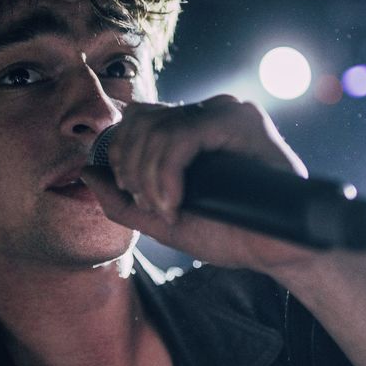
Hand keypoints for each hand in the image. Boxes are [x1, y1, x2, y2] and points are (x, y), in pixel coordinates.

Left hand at [80, 95, 319, 272]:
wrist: (278, 253)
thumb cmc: (232, 234)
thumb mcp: (164, 220)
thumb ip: (124, 200)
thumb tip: (86, 172)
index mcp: (193, 129)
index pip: (138, 118)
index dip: (122, 154)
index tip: (135, 196)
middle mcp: (209, 113)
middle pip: (141, 120)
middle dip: (132, 169)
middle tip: (152, 206)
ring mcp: (228, 113)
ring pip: (158, 128)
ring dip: (149, 177)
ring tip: (167, 209)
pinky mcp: (243, 122)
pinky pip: (183, 136)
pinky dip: (167, 174)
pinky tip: (176, 203)